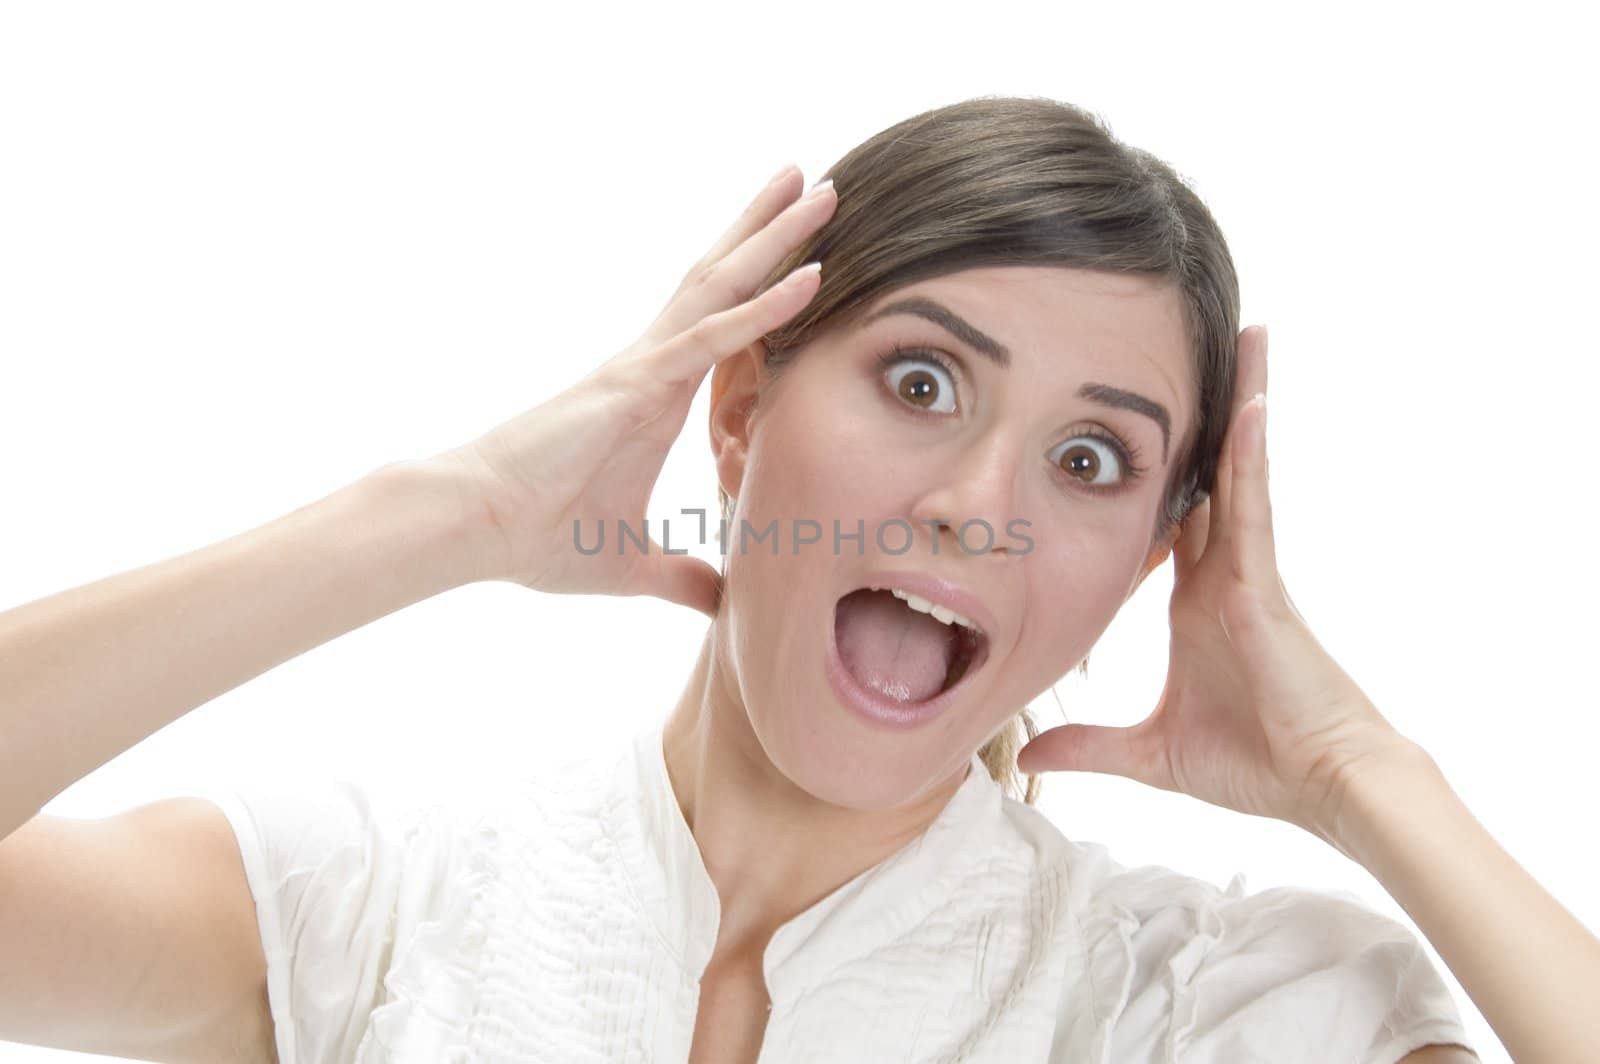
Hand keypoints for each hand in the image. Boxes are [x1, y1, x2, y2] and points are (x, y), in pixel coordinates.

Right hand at [425, 167, 836, 615]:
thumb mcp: (634, 566)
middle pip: (724, 282)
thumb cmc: (539, 537)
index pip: (721, 327)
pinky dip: (762, 307)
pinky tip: (808, 274)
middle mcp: (653, 366)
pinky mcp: (634, 384)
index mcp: (654, 397)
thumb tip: (722, 603)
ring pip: (722, 286)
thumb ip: (682, 579)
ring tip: (818, 187)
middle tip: (819, 184)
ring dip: (774, 238)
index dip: (761, 288)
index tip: (807, 252)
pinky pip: (710, 335)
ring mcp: (643, 367)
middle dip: (771, 232)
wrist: (477, 528)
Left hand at [1015, 325, 1418, 844]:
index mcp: (1196, 598)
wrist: (1319, 786)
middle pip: (1208, 474)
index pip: (1166, 519)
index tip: (1120, 426)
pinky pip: (1255, 506)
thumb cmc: (1253, 763)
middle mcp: (1221, 571)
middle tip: (1189, 344)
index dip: (1147, 472)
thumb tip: (1028, 758)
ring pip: (1238, 471)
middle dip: (1203, 414)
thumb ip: (1089, 747)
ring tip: (1243, 335)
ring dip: (1240, 405)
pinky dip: (1251, 456)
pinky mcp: (1265, 582)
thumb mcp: (1150, 751)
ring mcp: (1247, 570)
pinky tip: (1249, 403)